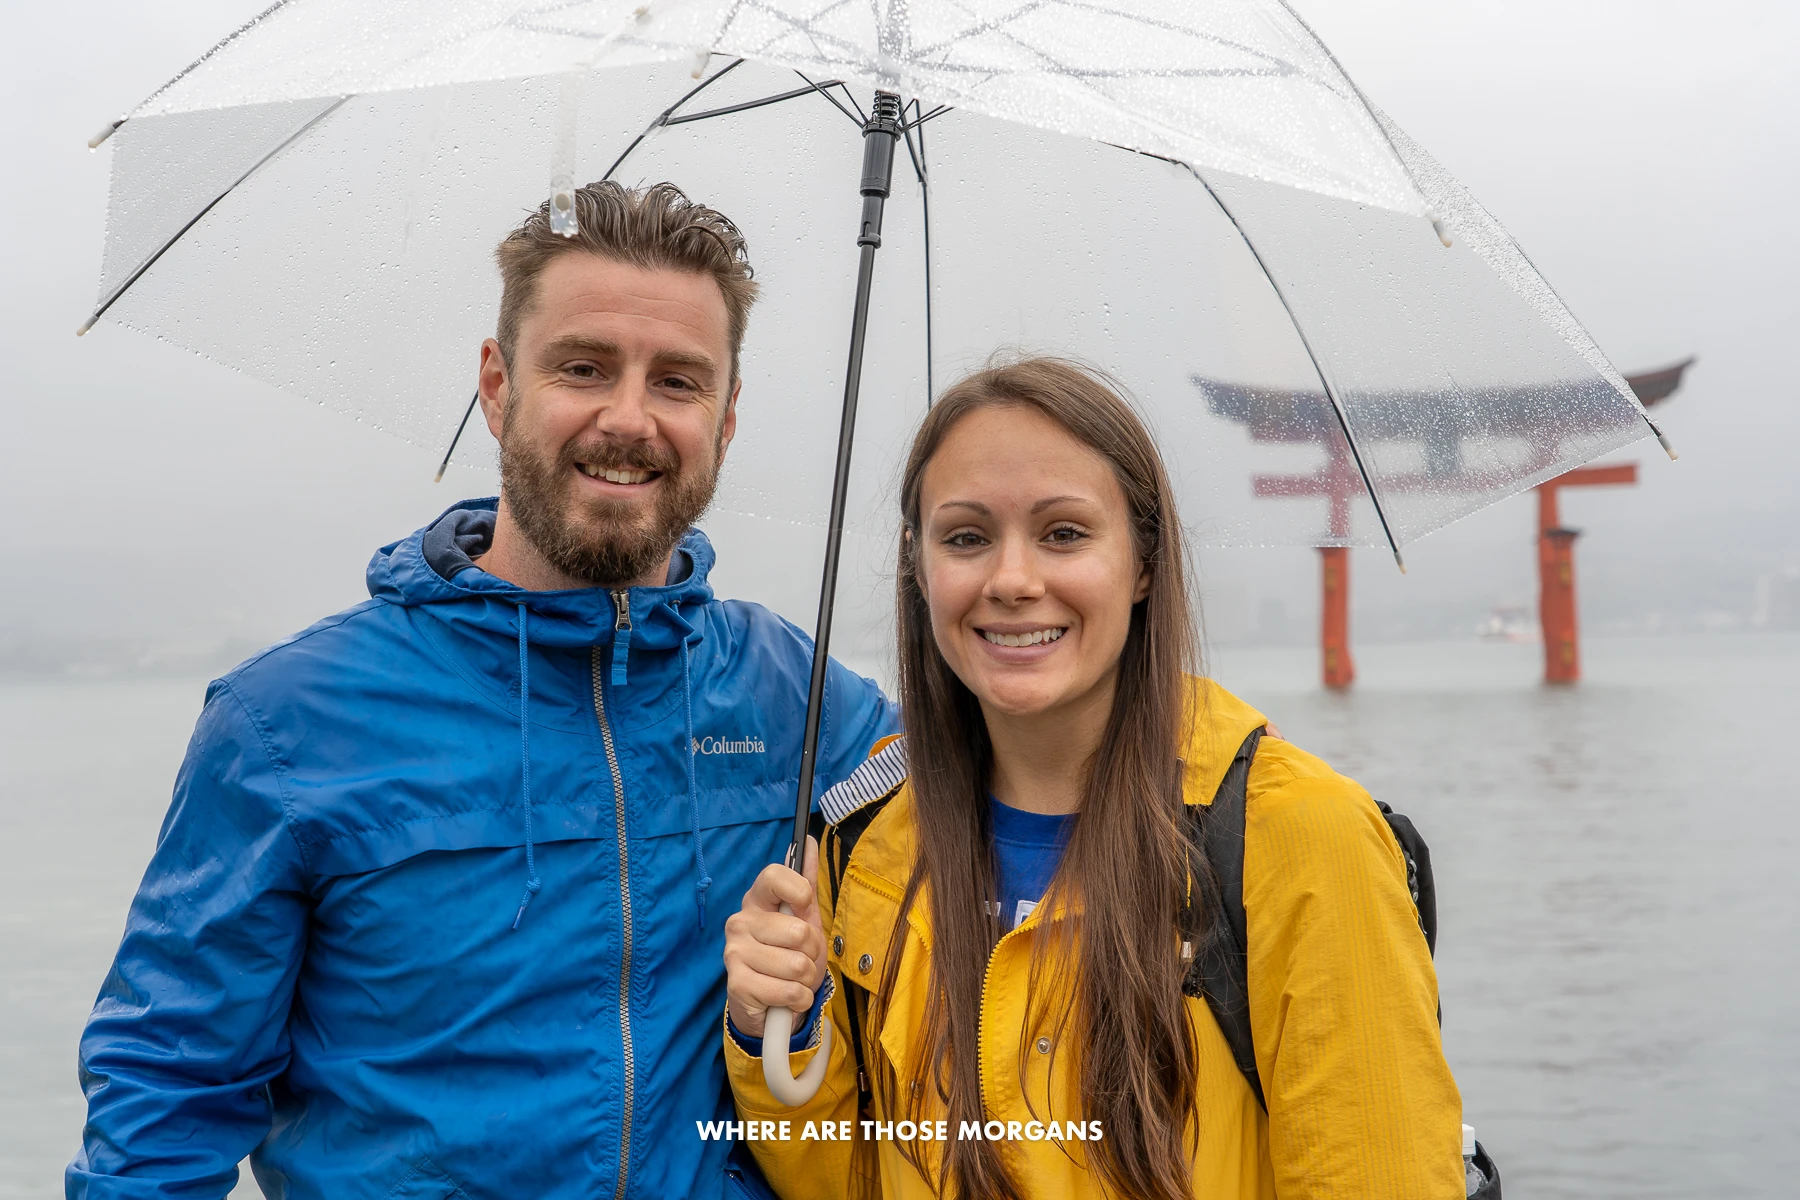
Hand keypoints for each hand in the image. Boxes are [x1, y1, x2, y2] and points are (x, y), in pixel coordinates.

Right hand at [724, 836, 826, 1038]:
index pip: (773, 876)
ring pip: (798, 965)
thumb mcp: (803, 918)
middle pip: (799, 930)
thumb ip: (805, 881)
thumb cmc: (789, 955)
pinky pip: (790, 991)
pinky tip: (786, 997)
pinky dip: (799, 999)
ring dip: (806, 979)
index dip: (798, 890)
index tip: (804, 905)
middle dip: (812, 952)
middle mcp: (740, 921)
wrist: (770, 1003)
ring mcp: (735, 952)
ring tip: (792, 979)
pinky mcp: (737, 984)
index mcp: (756, 900)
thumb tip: (808, 840)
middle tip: (800, 958)